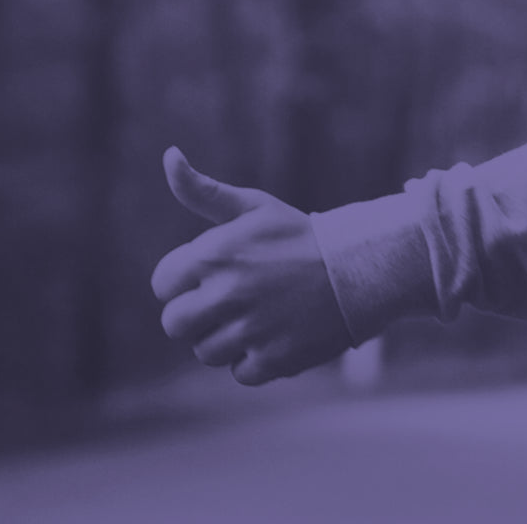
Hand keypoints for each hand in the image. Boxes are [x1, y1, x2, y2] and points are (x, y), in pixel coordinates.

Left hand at [152, 147, 351, 385]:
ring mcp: (251, 329)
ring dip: (228, 339)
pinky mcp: (275, 358)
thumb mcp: (254, 208)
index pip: (163, 285)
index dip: (186, 282)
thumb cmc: (301, 237)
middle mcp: (226, 294)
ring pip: (206, 352)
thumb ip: (203, 191)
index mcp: (212, 255)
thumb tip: (169, 155)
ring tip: (260, 319)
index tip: (216, 276)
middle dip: (198, 316)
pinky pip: (241, 372)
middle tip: (234, 304)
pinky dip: (256, 361)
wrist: (363, 267)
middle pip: (176, 324)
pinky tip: (278, 336)